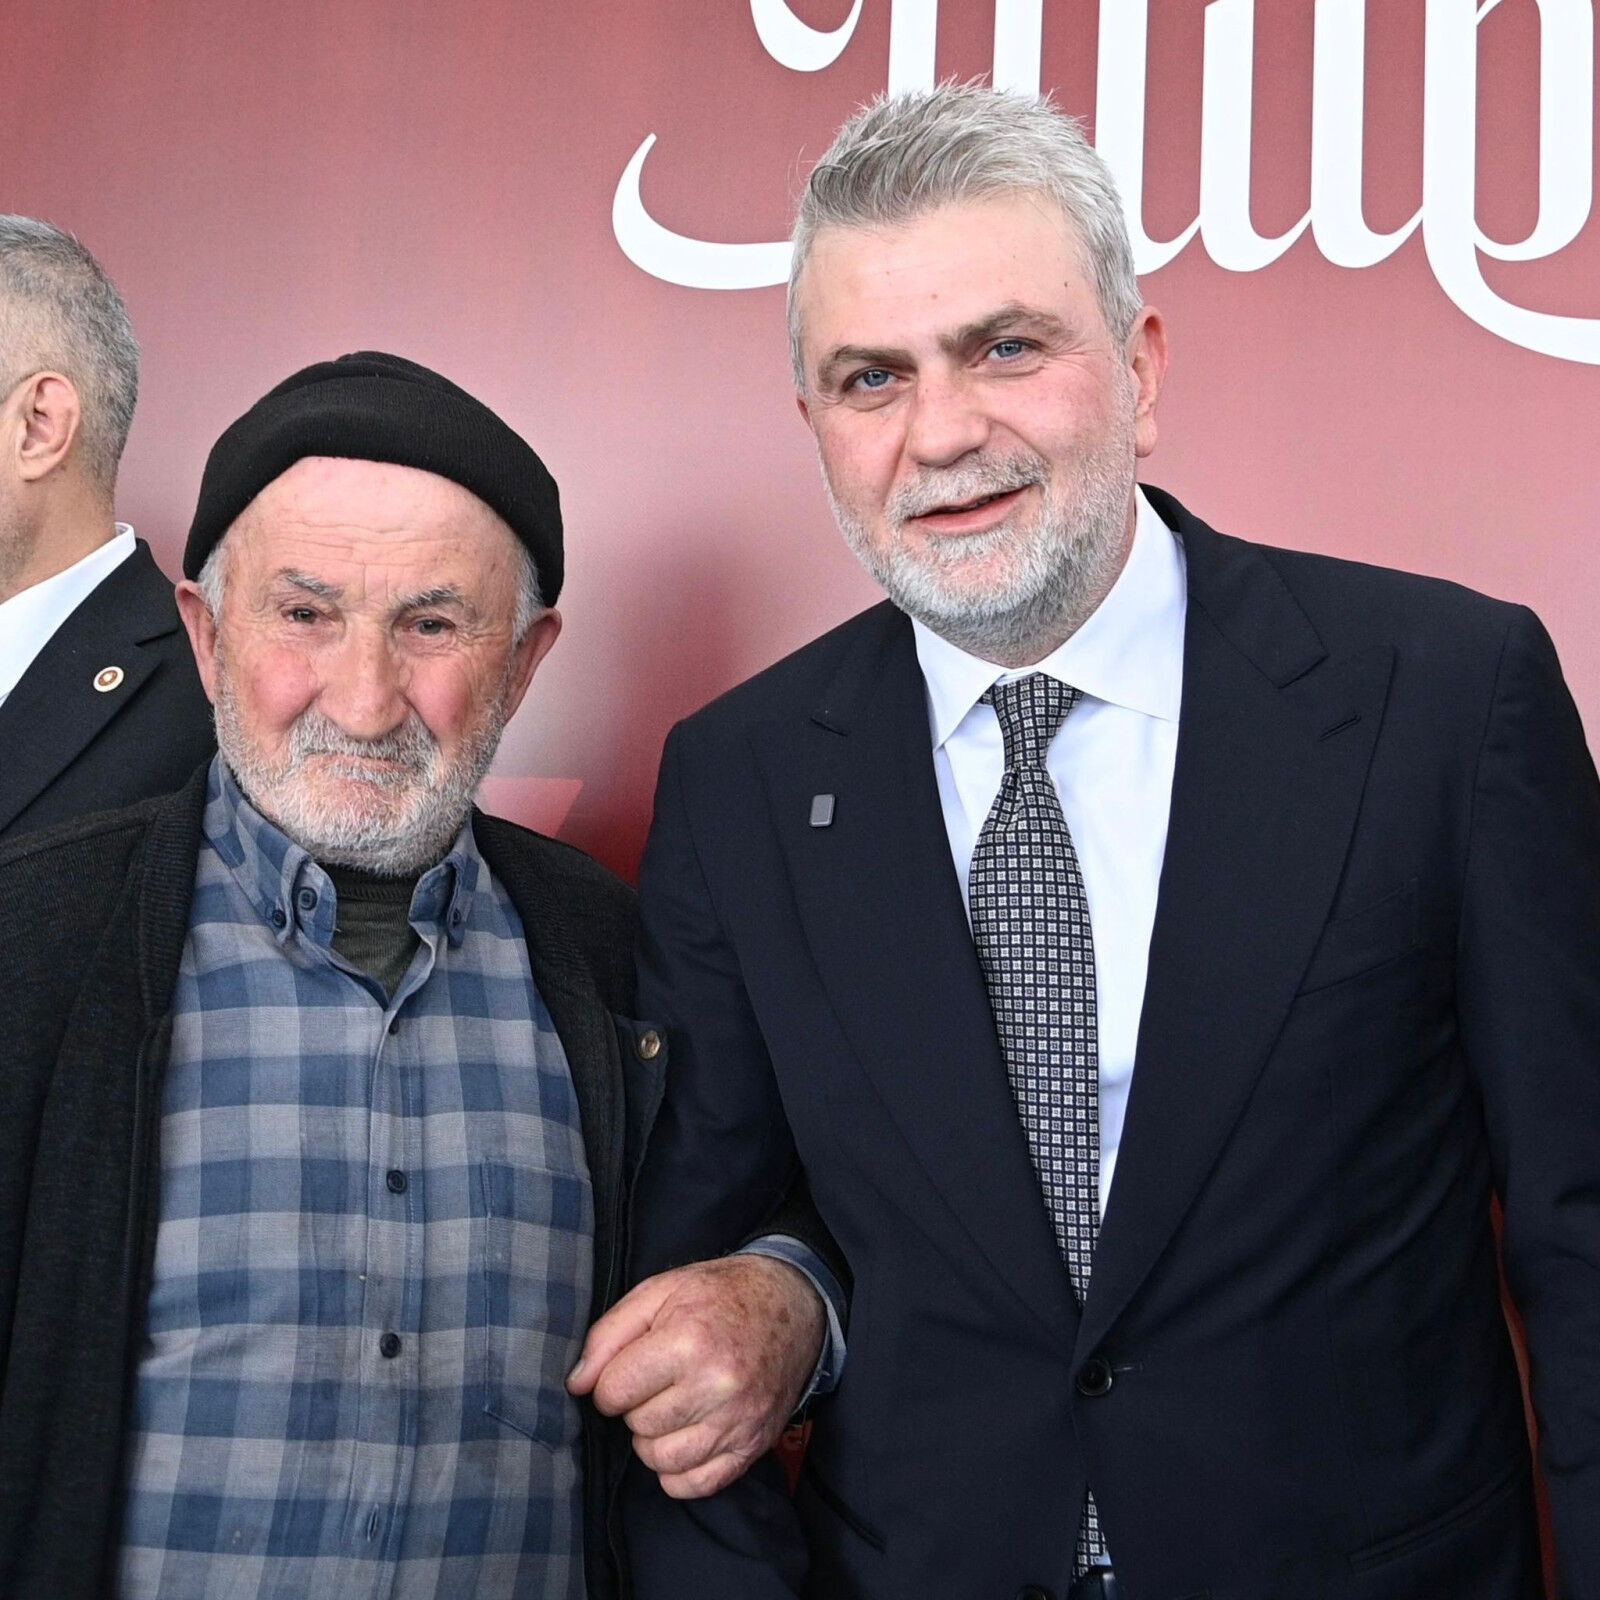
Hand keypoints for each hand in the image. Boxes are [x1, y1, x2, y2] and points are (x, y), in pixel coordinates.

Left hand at [567, 1254, 825, 1497]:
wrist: (793, 1305)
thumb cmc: (720, 1295)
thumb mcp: (659, 1291)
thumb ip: (609, 1334)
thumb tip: (577, 1384)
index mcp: (689, 1341)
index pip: (613, 1391)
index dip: (611, 1380)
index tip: (629, 1366)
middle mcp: (716, 1386)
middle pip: (637, 1426)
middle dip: (636, 1405)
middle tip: (657, 1380)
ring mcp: (738, 1421)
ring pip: (661, 1461)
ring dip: (654, 1438)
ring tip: (670, 1406)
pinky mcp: (753, 1446)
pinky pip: (696, 1484)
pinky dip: (679, 1470)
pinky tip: (685, 1436)